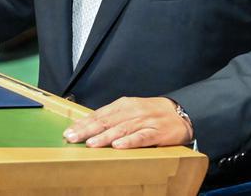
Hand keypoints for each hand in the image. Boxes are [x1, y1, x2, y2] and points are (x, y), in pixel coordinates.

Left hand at [63, 97, 192, 148]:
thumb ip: (112, 117)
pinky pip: (141, 137)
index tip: (69, 131)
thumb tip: (88, 125)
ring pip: (121, 129)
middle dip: (88, 130)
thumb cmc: (152, 113)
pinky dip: (130, 141)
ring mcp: (145, 121)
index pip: (100, 114)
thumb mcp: (131, 110)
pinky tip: (119, 145)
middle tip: (72, 137)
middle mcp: (133, 111)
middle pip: (107, 121)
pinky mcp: (156, 132)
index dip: (84, 123)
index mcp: (124, 105)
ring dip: (105, 136)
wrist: (181, 113)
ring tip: (91, 143)